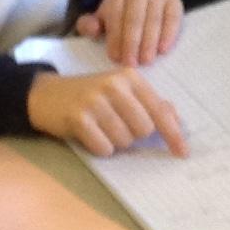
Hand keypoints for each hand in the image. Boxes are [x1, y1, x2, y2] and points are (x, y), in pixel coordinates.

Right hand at [28, 67, 187, 157]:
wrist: (46, 95)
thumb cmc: (90, 95)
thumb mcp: (121, 91)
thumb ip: (148, 103)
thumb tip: (175, 119)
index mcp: (129, 77)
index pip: (159, 110)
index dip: (173, 134)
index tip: (182, 152)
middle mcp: (114, 85)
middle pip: (143, 130)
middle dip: (132, 135)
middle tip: (115, 125)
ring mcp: (95, 100)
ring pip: (124, 141)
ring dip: (115, 141)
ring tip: (100, 127)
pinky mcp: (79, 118)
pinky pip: (104, 147)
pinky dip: (100, 147)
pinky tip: (90, 134)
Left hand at [76, 0, 182, 66]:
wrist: (144, 1)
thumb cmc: (119, 16)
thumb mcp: (101, 19)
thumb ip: (88, 25)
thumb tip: (93, 29)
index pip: (115, 15)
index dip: (115, 38)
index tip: (115, 58)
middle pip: (135, 18)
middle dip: (132, 43)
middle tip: (131, 63)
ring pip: (154, 19)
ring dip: (149, 42)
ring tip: (146, 60)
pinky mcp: (174, 0)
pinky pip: (172, 18)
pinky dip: (168, 34)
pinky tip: (163, 50)